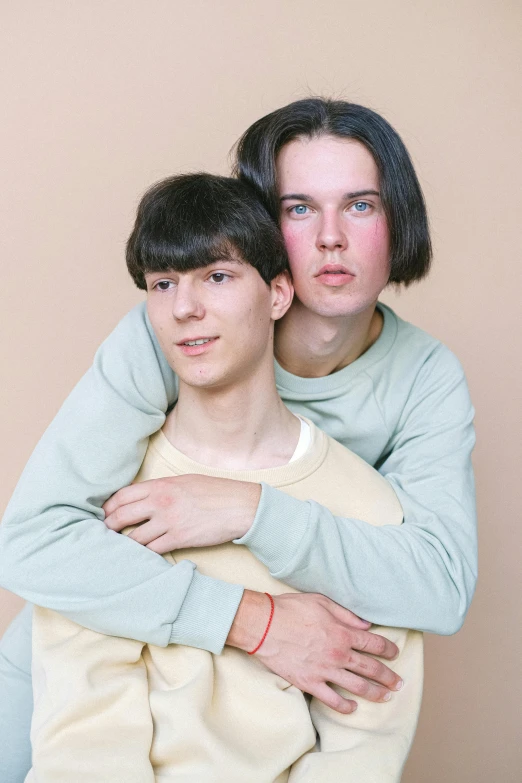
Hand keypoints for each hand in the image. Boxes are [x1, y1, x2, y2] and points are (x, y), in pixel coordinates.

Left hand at [103, 475, 260, 552]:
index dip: (108, 506)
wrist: (240, 506)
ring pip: (133, 537)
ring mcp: (168, 521)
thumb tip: (144, 496)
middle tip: (104, 533)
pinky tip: (139, 557)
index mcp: (161, 485)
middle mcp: (160, 502)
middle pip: (121, 516)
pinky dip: (143, 555)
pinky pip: (152, 550)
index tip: (104, 514)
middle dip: (108, 526)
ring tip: (117, 549)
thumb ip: (162, 488)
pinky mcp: (178, 539)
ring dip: (123, 544)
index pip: (122, 496)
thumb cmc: (215, 492)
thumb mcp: (185, 481)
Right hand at [227, 591, 402, 713]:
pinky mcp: (309, 683)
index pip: (374, 643)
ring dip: (375, 693)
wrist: (262, 625)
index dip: (388, 649)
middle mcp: (338, 654)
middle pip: (371, 668)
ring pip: (358, 687)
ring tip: (386, 697)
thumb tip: (365, 624)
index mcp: (342, 632)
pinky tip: (353, 708)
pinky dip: (345, 707)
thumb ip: (346, 614)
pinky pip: (332, 700)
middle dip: (389, 676)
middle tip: (399, 683)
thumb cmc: (290, 609)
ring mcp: (324, 671)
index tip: (395, 654)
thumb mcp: (321, 602)